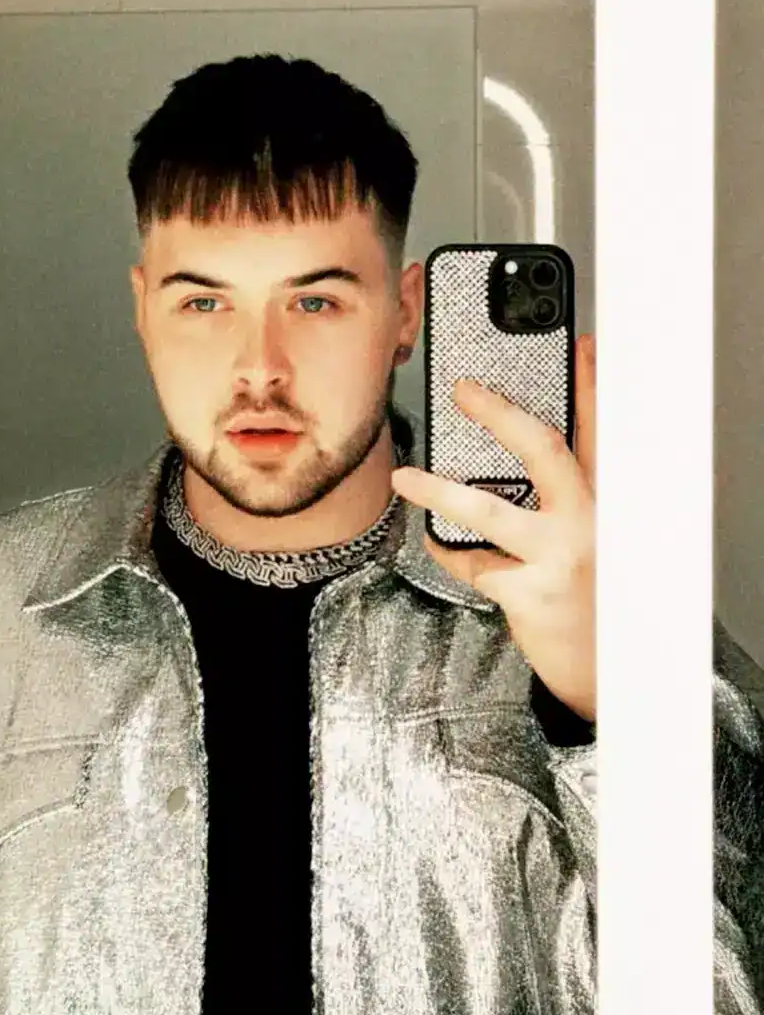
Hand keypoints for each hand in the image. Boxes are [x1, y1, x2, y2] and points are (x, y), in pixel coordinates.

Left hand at [391, 333, 595, 721]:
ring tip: (405, 479)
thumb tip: (517, 462)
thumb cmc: (595, 599)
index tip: (576, 345)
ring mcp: (559, 557)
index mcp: (605, 501)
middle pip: (544, 451)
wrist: (608, 669)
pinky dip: (449, 554)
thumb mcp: (595, 540)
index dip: (589, 385)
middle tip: (465, 391)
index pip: (599, 431)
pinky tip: (438, 545)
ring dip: (439, 491)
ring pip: (489, 510)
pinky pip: (472, 564)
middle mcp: (588, 521)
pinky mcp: (532, 593)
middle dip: (501, 415)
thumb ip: (568, 500)